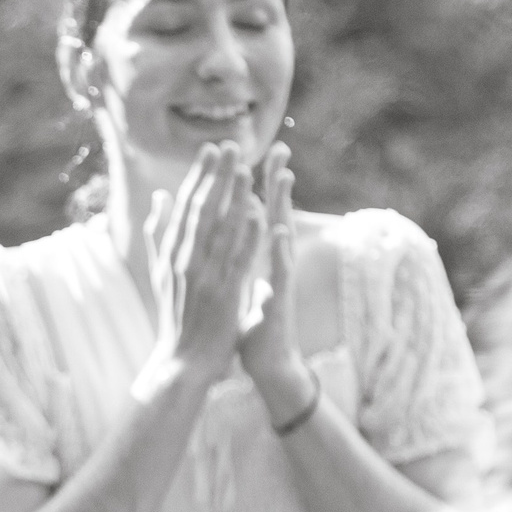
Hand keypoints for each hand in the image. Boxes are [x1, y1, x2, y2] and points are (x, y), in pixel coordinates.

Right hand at [144, 142, 265, 384]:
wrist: (181, 362)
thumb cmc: (174, 316)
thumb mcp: (160, 272)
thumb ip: (159, 233)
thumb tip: (159, 197)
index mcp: (171, 254)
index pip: (185, 207)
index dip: (199, 176)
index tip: (210, 150)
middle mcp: (185, 262)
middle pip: (203, 211)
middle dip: (217, 177)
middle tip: (230, 146)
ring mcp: (205, 278)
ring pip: (221, 231)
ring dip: (234, 198)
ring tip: (246, 169)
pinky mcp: (225, 296)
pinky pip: (239, 260)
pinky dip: (248, 236)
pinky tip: (260, 214)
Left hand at [237, 144, 305, 391]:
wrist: (267, 363)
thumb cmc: (249, 320)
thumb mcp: (236, 282)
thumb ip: (233, 254)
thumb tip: (227, 230)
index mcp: (254, 258)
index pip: (253, 214)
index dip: (252, 185)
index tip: (249, 154)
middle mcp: (270, 264)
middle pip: (273, 214)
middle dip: (276, 183)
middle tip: (280, 149)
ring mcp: (277, 279)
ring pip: (281, 236)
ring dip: (283, 208)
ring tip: (284, 177)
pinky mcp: (279, 300)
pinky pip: (280, 272)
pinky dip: (280, 252)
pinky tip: (281, 232)